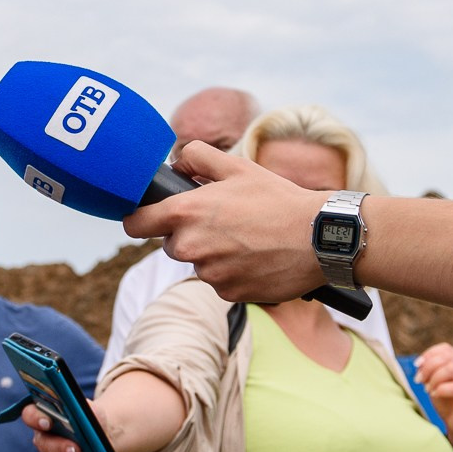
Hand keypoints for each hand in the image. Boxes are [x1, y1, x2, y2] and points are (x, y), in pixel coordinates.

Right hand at [25, 404, 97, 451]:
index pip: (30, 415)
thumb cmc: (96, 418)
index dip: (36, 418)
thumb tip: (86, 418)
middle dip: (60, 448)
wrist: (108, 435)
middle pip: (44, 444)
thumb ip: (88, 411)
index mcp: (45, 416)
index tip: (48, 422)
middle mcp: (44, 439)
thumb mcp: (96, 411)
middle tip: (76, 450)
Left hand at [123, 142, 325, 303]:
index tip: (148, 218)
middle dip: (191, 234)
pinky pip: (220, 282)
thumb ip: (197, 157)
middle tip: (224, 221)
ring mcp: (209, 274)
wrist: (317, 238)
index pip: (135, 225)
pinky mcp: (228, 293)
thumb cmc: (278, 199)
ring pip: (199, 263)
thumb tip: (176, 163)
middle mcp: (190, 247)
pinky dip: (233, 272)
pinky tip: (257, 257)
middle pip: (171, 244)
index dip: (140, 219)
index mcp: (185, 213)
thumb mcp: (237, 166)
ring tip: (248, 238)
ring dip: (214, 253)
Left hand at [413, 342, 452, 451]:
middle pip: (446, 358)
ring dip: (434, 378)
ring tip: (427, 389)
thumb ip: (430, 371)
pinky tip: (434, 395)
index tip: (417, 366)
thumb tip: (420, 363)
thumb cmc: (447, 404)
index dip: (429, 354)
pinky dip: (441, 389)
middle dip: (428, 367)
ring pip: (451, 369)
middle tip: (419, 380)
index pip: (446, 349)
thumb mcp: (435, 383)